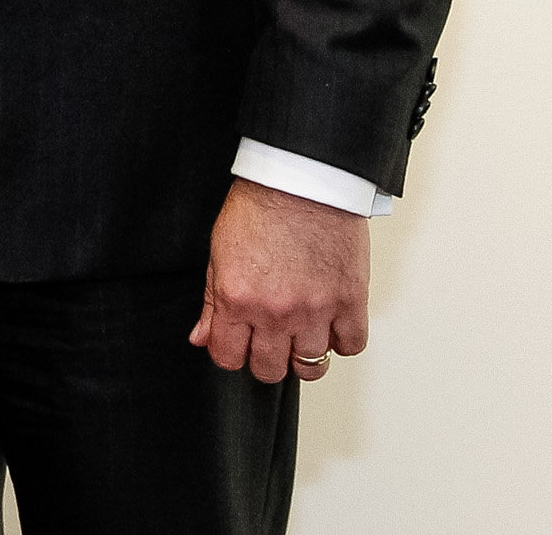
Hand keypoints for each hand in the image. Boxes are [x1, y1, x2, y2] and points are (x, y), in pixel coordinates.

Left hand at [191, 176, 370, 383]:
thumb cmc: (258, 209)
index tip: (238, 344)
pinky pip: (351, 346)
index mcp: (237, 300)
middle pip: (269, 370)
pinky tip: (331, 325)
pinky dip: (342, 341)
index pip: (228, 358)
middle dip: (266, 359)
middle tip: (270, 341)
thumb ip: (211, 303)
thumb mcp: (219, 254)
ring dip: (304, 356)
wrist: (300, 181)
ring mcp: (315, 310)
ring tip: (302, 336)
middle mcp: (275, 312)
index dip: (231, 354)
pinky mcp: (350, 300)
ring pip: (311, 365)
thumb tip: (201, 338)